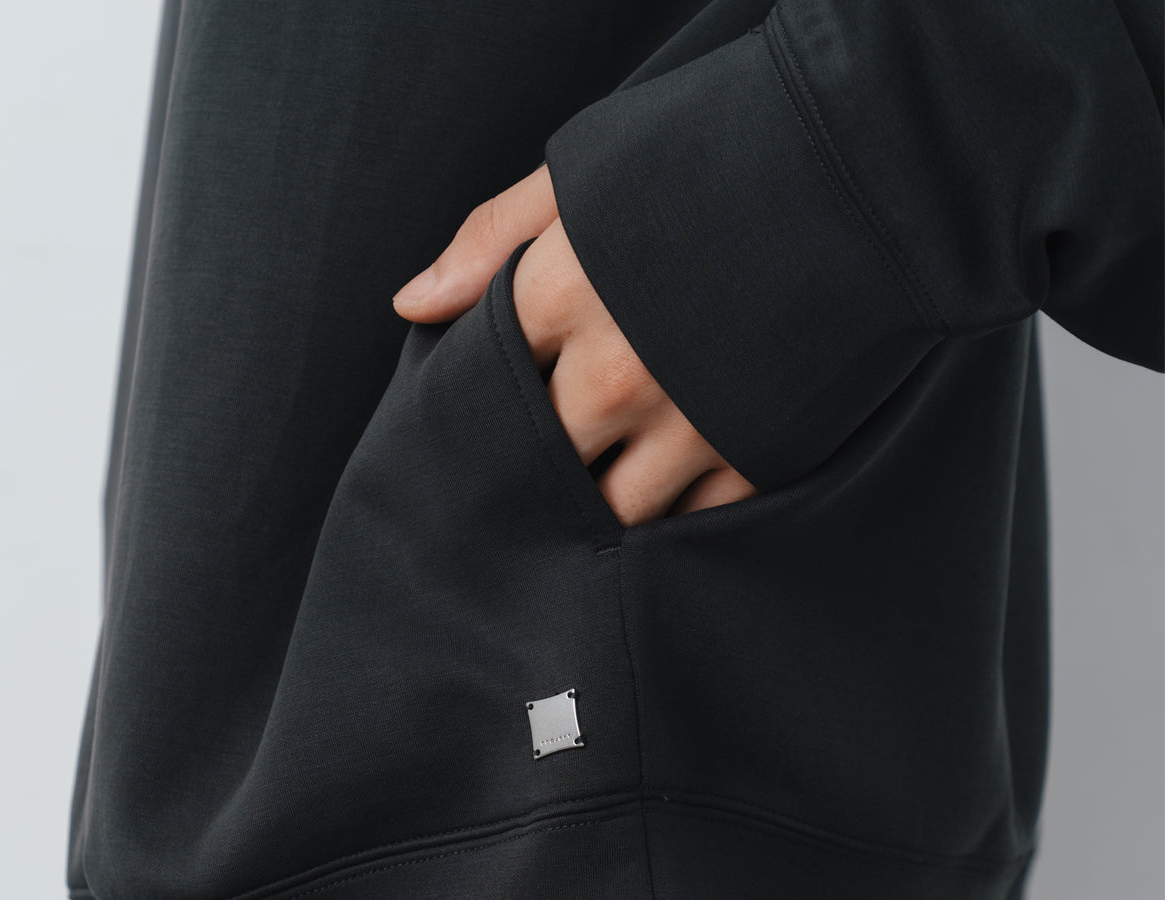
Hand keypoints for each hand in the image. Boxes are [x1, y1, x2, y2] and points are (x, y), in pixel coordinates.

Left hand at [391, 164, 756, 526]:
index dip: (481, 404)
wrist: (870, 168)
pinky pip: (695, 520)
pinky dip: (677, 517)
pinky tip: (672, 494)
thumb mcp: (587, 174)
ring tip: (601, 487)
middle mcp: (614, 372)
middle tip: (536, 465)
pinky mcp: (756, 453)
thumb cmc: (718, 153)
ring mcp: (688, 422)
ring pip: (612, 507)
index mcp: (561, 296)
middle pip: (540, 459)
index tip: (491, 410)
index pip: (484, 385)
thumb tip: (413, 305)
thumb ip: (493, 238)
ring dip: (602, 501)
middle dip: (535, 464)